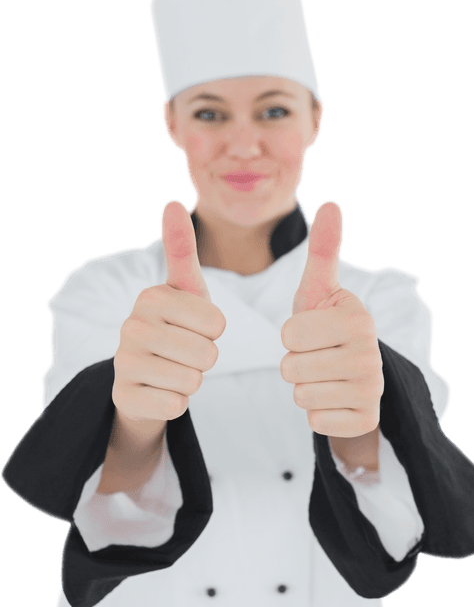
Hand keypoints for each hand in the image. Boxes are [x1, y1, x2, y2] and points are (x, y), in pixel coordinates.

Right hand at [112, 200, 225, 421]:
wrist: (142, 382)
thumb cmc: (174, 329)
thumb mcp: (184, 291)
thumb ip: (181, 249)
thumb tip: (171, 201)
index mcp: (151, 297)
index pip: (217, 322)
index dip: (215, 332)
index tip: (193, 329)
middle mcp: (132, 326)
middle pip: (207, 353)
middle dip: (204, 360)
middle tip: (184, 354)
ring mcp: (124, 363)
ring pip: (193, 381)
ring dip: (191, 381)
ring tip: (172, 371)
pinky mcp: (125, 397)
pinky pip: (176, 405)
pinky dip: (176, 403)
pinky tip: (160, 392)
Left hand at [280, 201, 383, 438]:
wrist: (351, 379)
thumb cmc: (325, 328)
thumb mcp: (320, 291)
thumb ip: (323, 251)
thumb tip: (332, 202)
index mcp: (357, 318)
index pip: (289, 334)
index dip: (290, 336)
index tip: (311, 333)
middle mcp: (370, 354)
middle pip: (291, 367)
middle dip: (293, 365)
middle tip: (315, 358)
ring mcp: (371, 390)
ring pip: (301, 395)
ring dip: (303, 389)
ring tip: (322, 377)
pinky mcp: (365, 420)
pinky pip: (315, 421)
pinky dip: (317, 414)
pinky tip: (332, 400)